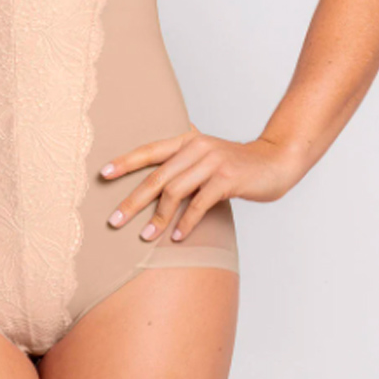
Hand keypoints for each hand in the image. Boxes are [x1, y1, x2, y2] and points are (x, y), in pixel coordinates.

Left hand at [100, 124, 301, 242]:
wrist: (275, 161)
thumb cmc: (237, 165)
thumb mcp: (207, 156)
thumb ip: (184, 162)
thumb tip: (156, 178)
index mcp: (187, 141)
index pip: (149, 151)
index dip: (125, 162)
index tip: (103, 174)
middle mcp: (196, 148)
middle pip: (156, 177)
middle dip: (133, 201)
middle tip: (114, 220)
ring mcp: (212, 162)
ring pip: (175, 191)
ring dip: (158, 218)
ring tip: (145, 237)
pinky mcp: (227, 179)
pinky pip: (200, 204)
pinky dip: (186, 222)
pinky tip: (177, 237)